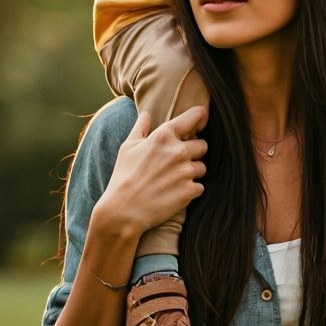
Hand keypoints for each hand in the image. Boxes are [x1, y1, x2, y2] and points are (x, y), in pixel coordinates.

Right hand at [98, 106, 207, 236]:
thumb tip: (146, 114)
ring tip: (173, 180)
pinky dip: (190, 190)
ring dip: (192, 172)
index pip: (195, 116)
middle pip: (203, 145)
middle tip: (177, 162)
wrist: (123, 210)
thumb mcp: (128, 147)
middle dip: (194, 152)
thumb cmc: (123, 176)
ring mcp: (186, 171)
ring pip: (202, 167)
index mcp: (164, 136)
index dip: (201, 117)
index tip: (201, 123)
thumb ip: (140, 128)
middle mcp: (178, 151)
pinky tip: (174, 193)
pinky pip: (200, 187)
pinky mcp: (190, 191)